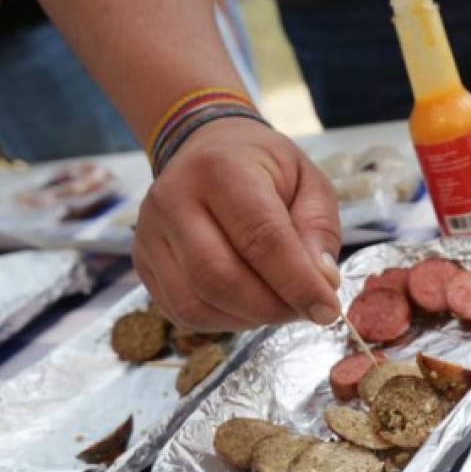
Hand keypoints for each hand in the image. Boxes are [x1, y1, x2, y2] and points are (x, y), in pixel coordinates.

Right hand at [134, 116, 341, 330]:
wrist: (208, 150)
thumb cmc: (265, 170)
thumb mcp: (309, 183)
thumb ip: (319, 229)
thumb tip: (323, 282)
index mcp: (221, 169)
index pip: (261, 238)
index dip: (297, 283)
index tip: (327, 311)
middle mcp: (174, 199)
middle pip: (219, 278)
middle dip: (272, 308)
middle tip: (305, 310)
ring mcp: (150, 234)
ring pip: (197, 303)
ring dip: (249, 318)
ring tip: (280, 304)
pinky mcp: (143, 263)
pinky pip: (183, 313)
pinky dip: (225, 321)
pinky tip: (249, 305)